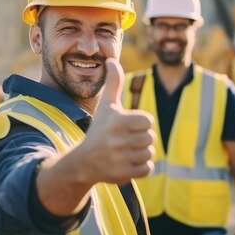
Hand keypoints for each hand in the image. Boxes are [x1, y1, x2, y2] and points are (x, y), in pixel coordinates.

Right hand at [79, 58, 154, 184]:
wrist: (84, 161)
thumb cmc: (99, 130)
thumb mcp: (106, 106)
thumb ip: (113, 83)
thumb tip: (111, 60)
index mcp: (117, 121)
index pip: (148, 121)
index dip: (141, 123)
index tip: (127, 126)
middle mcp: (117, 140)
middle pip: (149, 138)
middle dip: (140, 139)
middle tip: (124, 141)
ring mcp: (120, 158)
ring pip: (149, 153)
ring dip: (140, 153)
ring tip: (125, 152)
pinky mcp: (123, 174)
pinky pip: (147, 169)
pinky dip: (141, 167)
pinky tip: (127, 163)